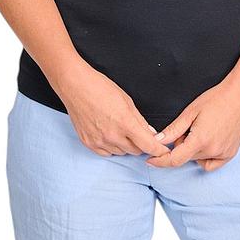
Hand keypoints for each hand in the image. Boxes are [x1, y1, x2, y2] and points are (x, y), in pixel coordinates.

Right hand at [58, 66, 172, 159]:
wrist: (75, 86)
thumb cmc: (101, 88)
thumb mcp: (127, 100)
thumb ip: (140, 120)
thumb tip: (150, 133)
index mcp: (125, 123)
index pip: (148, 145)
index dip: (159, 150)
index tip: (164, 151)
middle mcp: (112, 135)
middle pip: (135, 151)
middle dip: (141, 144)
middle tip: (138, 133)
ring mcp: (99, 141)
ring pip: (121, 153)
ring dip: (126, 146)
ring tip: (120, 129)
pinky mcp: (88, 143)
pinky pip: (106, 153)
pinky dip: (112, 147)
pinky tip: (110, 135)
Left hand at [145, 83, 239, 171]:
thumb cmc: (215, 99)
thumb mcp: (190, 112)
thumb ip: (174, 129)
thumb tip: (158, 141)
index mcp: (200, 140)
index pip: (175, 159)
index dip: (160, 161)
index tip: (151, 161)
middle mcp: (212, 150)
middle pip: (186, 157)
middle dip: (180, 146)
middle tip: (187, 127)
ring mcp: (224, 153)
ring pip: (198, 159)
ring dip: (193, 150)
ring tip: (200, 130)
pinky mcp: (231, 153)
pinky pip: (212, 163)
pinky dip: (205, 157)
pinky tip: (207, 142)